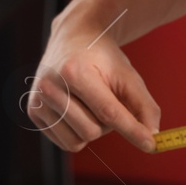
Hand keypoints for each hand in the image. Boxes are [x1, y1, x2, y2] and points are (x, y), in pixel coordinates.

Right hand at [26, 28, 160, 153]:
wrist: (74, 38)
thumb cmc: (103, 58)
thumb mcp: (127, 75)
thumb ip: (144, 106)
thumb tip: (152, 139)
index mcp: (74, 72)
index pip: (108, 112)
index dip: (132, 130)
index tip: (151, 145)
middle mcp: (50, 86)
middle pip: (92, 131)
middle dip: (108, 124)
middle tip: (107, 100)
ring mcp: (38, 100)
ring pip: (77, 142)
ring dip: (92, 130)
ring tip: (91, 104)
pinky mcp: (33, 112)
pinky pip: (65, 142)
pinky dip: (78, 132)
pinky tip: (77, 109)